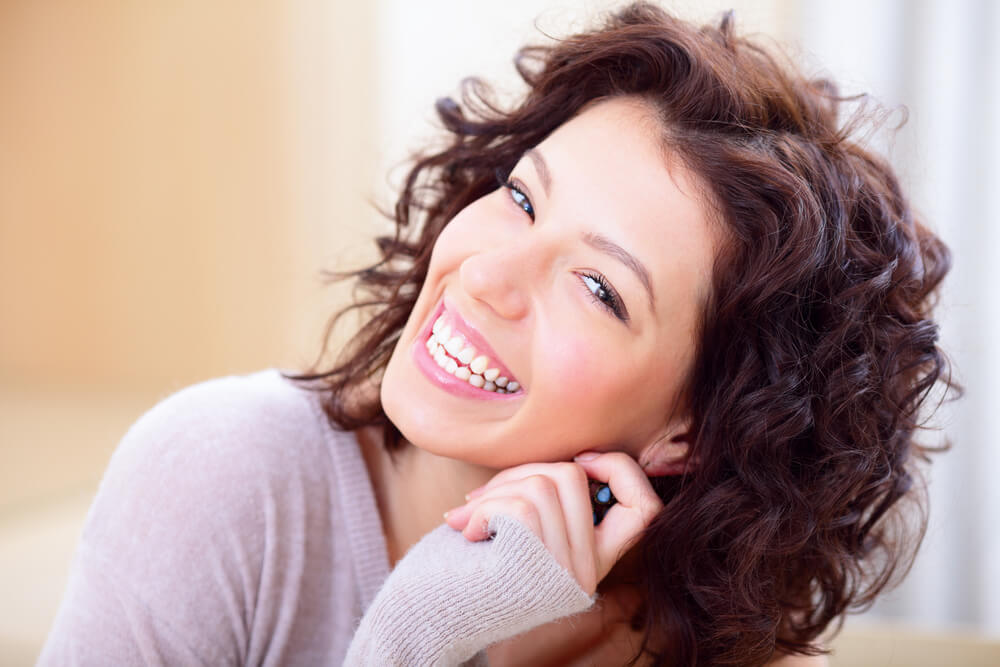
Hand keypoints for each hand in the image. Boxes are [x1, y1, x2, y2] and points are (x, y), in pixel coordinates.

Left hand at [443, 451, 662, 593]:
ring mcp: (565, 574)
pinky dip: (485, 508)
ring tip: (471, 515)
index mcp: (594, 558)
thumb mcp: (526, 529)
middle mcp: (588, 571)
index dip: (620, 470)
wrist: (437, 611)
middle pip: (573, 476)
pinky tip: (469, 530)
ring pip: (542, 485)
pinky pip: (521, 508)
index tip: (579, 462)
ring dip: (496, 490)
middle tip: (487, 496)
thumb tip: (574, 456)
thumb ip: (549, 497)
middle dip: (521, 470)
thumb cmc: (475, 560)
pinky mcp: (538, 572)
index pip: (646, 508)